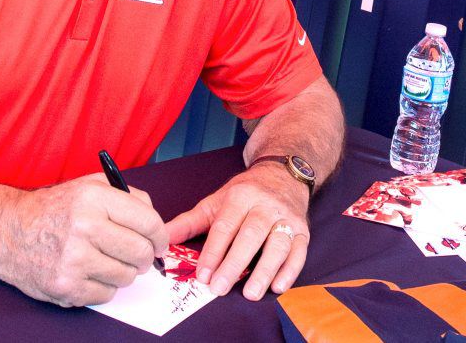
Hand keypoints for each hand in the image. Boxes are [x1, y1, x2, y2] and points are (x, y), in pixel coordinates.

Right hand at [0, 174, 168, 307]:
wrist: (8, 231)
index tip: (160, 242)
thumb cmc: (53, 208)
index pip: (148, 221)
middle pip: (140, 252)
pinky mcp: (66, 287)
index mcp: (94, 199)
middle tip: (141, 256)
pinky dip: (105, 286)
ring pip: (126, 276)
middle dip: (146, 257)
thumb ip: (127, 196)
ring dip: (124, 272)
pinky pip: (106, 294)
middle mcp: (85, 227)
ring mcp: (74, 260)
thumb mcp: (89, 186)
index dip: (160, 235)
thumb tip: (155, 219)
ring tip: (110, 261)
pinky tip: (91, 272)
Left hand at [165, 162, 309, 299]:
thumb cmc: (245, 193)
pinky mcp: (303, 229)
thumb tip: (162, 238)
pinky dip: (290, 270)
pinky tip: (278, 286)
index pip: (225, 225)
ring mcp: (286, 217)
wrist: (282, 174)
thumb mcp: (215, 201)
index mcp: (240, 196)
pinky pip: (299, 250)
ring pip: (278, 243)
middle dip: (234, 263)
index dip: (213, 252)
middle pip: (251, 235)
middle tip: (219, 288)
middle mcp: (265, 205)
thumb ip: (189, 222)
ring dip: (265, 270)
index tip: (203, 275)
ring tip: (250, 293)